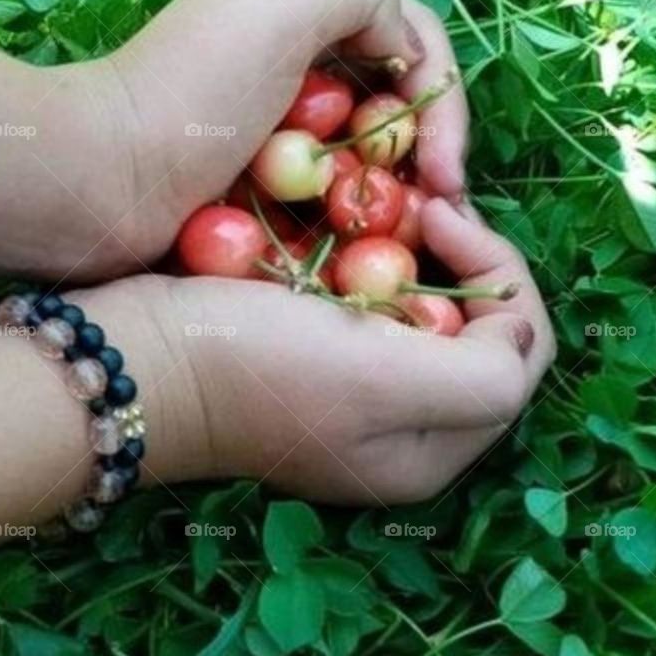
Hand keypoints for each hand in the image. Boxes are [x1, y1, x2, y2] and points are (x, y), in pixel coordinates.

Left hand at [0, 0, 465, 281]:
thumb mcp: (284, 1)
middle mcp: (293, 51)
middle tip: (438, 211)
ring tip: (408, 234)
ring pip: (372, 149)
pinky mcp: (260, 176)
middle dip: (426, 151)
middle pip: (397, 96)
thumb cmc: (194, 96)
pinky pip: (332, 188)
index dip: (443, 101)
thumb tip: (402, 49)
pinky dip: (354, 211)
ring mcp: (276, 118)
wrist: (103, 183)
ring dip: (397, 188)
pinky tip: (363, 240)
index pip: (412, 38)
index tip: (446, 174)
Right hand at [102, 201, 552, 501]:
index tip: (440, 214)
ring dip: (426, 256)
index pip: (520, 352)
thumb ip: (485, 373)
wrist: (134, 358)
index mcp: (436, 450)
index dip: (502, 273)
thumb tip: (517, 332)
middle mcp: (407, 432)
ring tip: (395, 207)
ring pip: (433, 313)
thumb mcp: (388, 381)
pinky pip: (381, 306)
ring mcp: (360, 398)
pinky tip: (352, 230)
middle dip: (468, 261)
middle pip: (483, 333)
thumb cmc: (257, 367)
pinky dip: (380, 263)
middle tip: (425, 204)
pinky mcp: (318, 364)